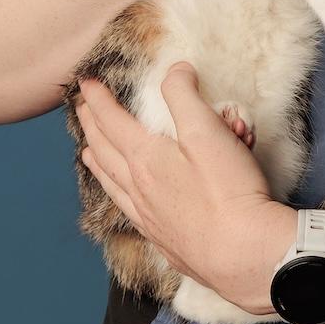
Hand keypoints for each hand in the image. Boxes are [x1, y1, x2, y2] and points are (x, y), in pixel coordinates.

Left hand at [74, 63, 292, 315]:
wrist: (242, 253)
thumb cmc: (227, 191)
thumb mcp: (207, 132)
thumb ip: (185, 96)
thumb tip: (175, 70)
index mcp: (145, 159)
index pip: (112, 122)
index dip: (98, 100)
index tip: (86, 84)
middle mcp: (137, 189)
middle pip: (104, 152)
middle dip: (91, 127)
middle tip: (82, 111)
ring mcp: (147, 217)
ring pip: (111, 184)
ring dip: (97, 163)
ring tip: (87, 152)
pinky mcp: (162, 238)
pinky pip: (126, 209)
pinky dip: (116, 193)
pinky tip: (124, 198)